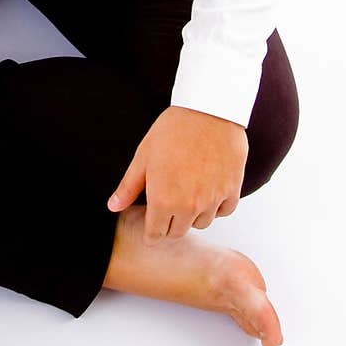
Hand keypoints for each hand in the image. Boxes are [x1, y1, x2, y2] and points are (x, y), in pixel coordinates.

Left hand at [107, 106, 246, 244]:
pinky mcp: (232, 190)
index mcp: (164, 200)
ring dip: (193, 214)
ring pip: (201, 222)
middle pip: (178, 232)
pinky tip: (208, 188)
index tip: (151, 226)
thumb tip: (113, 207)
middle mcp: (190, 206)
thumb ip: (128, 187)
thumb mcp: (143, 157)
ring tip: (188, 190)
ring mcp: (213, 200)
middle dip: (170, 223)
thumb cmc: (173, 130)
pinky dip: (216, 205)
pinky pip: (223, 211)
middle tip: (168, 203)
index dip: (151, 232)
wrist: (208, 110)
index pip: (156, 235)